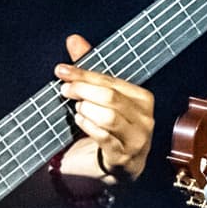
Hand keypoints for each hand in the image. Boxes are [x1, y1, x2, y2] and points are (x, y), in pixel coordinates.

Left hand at [55, 34, 154, 180]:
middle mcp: (145, 119)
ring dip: (86, 110)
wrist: (114, 168)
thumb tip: (74, 39)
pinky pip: (103, 137)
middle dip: (83, 90)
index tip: (61, 70)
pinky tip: (79, 121)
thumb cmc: (109, 128)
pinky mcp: (123, 158)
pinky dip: (88, 126)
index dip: (84, 74)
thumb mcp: (101, 98)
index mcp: (143, 99)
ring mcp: (136, 140)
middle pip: (111, 97)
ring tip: (76, 109)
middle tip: (64, 89)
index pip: (112, 81)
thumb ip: (89, 71)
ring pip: (109, 117)